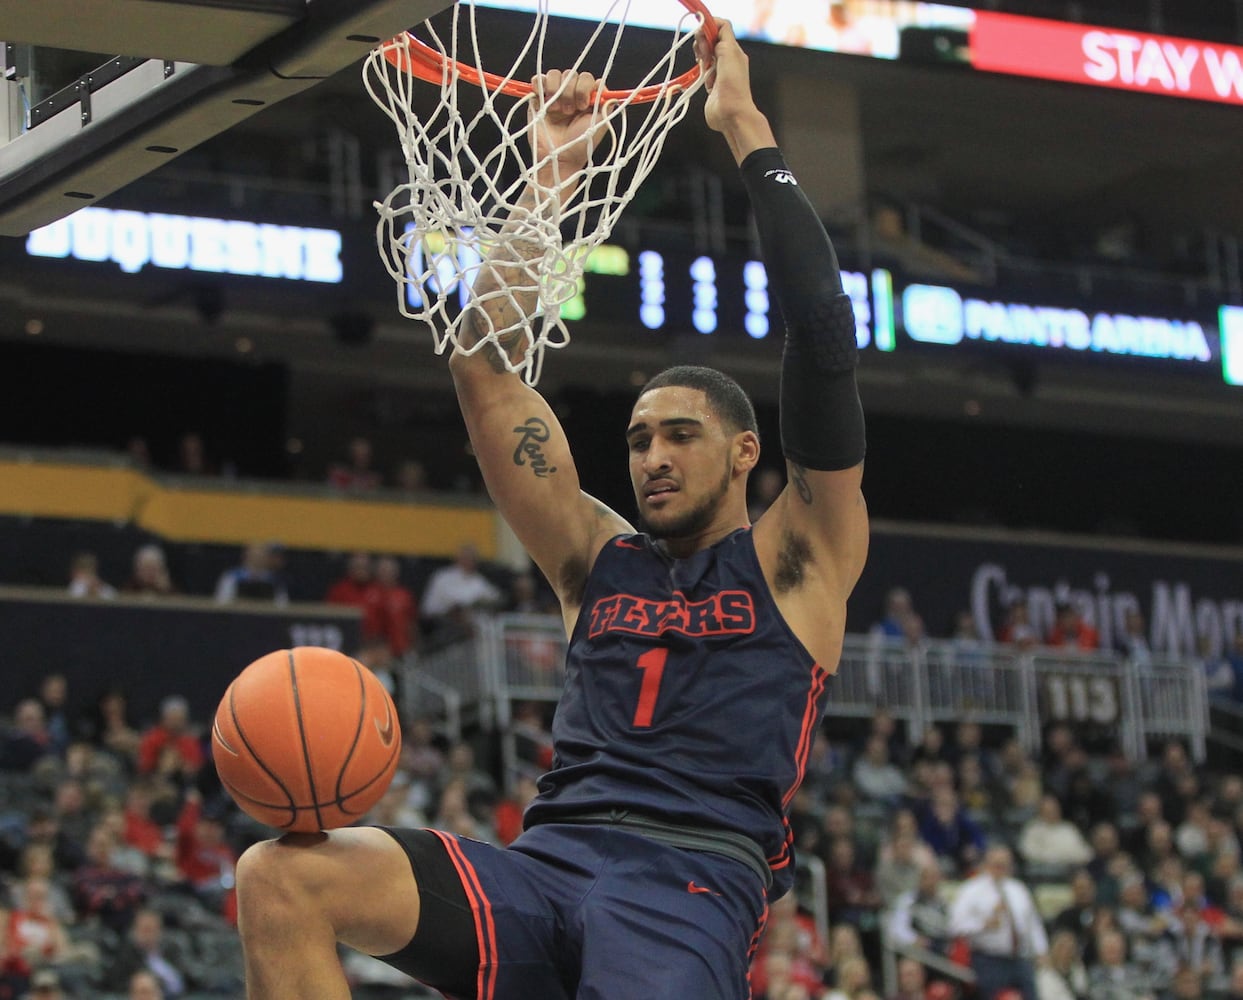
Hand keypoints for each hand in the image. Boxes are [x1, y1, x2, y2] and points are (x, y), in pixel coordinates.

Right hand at [529, 70, 605, 173]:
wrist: (560, 158)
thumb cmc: (581, 144)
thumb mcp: (600, 124)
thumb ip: (606, 104)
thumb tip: (606, 88)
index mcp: (586, 98)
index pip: (587, 78)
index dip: (585, 87)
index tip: (584, 104)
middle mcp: (570, 94)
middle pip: (571, 74)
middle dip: (571, 91)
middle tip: (570, 111)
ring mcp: (554, 96)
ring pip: (555, 74)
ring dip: (557, 90)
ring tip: (557, 110)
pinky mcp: (538, 99)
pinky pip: (538, 79)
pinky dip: (540, 84)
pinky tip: (545, 99)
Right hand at [696, 19, 755, 134]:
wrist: (731, 114)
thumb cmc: (733, 87)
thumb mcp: (729, 54)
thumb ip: (722, 37)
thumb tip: (712, 26)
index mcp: (734, 50)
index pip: (721, 28)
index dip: (709, 26)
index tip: (701, 33)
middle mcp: (728, 59)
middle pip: (711, 40)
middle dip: (703, 42)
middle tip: (703, 54)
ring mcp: (720, 72)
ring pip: (706, 54)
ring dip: (701, 57)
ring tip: (704, 66)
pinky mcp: (711, 84)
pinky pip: (703, 70)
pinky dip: (700, 70)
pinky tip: (703, 77)